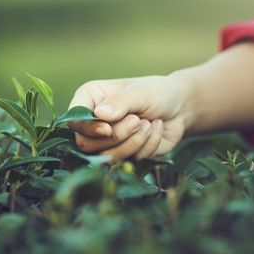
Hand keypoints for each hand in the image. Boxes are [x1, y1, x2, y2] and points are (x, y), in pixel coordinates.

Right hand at [67, 76, 189, 160]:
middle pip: (86, 144)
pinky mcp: (124, 155)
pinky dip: (146, 146)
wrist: (179, 108)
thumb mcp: (141, 92)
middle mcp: (94, 122)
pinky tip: (155, 129)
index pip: (74, 121)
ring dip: (133, 142)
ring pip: (107, 157)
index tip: (107, 129)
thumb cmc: (157, 93)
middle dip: (117, 136)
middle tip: (137, 121)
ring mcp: (107, 141)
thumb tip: (100, 115)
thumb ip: (121, 101)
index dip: (87, 129)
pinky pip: (128, 161)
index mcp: (90, 99)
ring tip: (148, 124)